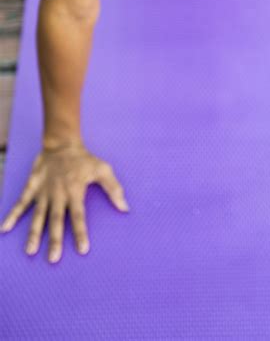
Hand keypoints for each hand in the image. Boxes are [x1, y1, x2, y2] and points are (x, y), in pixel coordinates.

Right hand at [0, 140, 129, 262]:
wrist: (61, 143)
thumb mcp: (103, 169)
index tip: (83, 250)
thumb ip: (114, 188)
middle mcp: (58, 195)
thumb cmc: (84, 159)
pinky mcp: (32, 187)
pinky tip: (4, 229)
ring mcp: (43, 192)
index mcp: (75, 192)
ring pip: (38, 216)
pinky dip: (12, 215)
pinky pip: (21, 203)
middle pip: (57, 220)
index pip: (79, 216)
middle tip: (53, 259)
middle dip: (55, 240)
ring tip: (30, 251)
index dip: (81, 233)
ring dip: (34, 233)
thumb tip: (125, 208)